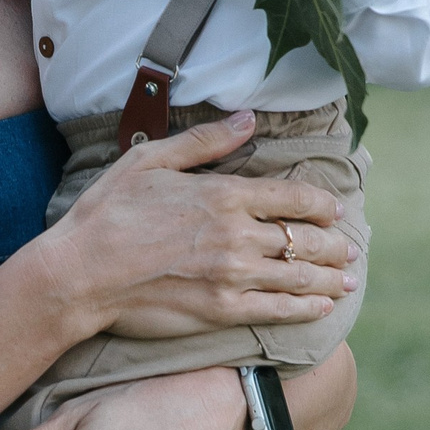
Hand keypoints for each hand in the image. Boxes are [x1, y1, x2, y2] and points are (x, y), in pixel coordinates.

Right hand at [42, 111, 358, 345]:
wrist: (79, 273)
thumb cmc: (108, 213)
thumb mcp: (150, 160)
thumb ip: (204, 141)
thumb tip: (247, 119)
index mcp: (223, 195)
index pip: (292, 198)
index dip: (322, 205)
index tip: (335, 210)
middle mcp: (236, 235)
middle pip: (304, 239)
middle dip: (334, 245)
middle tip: (350, 249)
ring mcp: (232, 276)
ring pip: (299, 275)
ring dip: (330, 277)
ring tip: (347, 278)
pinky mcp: (221, 311)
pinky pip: (278, 310)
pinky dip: (307, 307)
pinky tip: (322, 306)